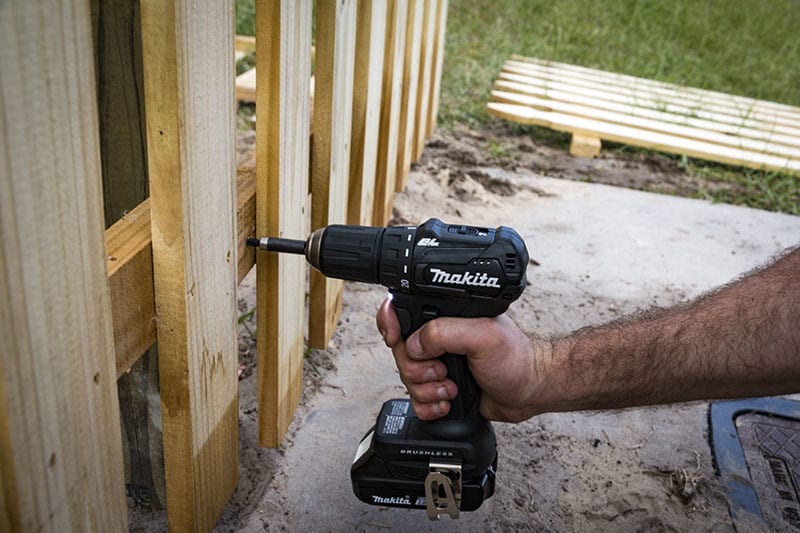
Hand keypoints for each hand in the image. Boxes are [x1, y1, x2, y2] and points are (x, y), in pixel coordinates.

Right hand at [376, 298, 550, 422]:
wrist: (530, 391)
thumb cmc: (516, 359)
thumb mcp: (482, 336)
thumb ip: (444, 333)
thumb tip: (414, 345)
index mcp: (444, 317)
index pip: (402, 311)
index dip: (390, 325)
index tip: (395, 339)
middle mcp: (438, 339)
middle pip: (401, 353)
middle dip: (419, 369)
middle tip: (443, 370)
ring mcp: (438, 364)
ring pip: (407, 380)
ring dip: (428, 390)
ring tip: (454, 388)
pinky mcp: (439, 389)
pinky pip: (416, 401)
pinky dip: (429, 406)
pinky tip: (449, 402)